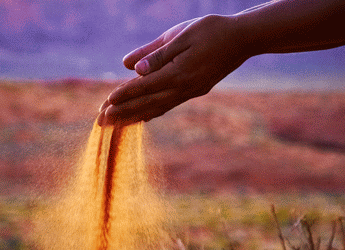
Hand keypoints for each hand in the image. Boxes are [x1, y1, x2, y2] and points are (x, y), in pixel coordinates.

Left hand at [98, 14, 249, 125]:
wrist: (244, 38)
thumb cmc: (211, 30)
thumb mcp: (181, 35)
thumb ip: (156, 53)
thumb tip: (132, 68)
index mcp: (178, 73)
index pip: (144, 88)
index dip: (123, 96)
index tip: (105, 105)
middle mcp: (184, 88)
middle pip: (147, 104)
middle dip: (123, 113)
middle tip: (101, 123)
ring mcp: (191, 91)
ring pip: (157, 108)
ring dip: (135, 117)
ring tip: (115, 125)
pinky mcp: (196, 90)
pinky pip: (169, 105)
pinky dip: (153, 112)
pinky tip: (143, 118)